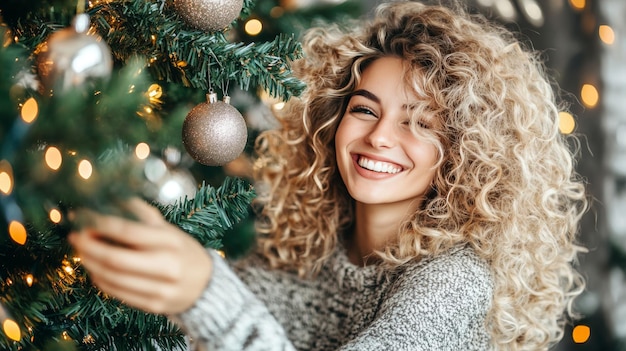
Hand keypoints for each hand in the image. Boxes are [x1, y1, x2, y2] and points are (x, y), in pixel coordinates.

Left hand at [68, 198, 211, 314]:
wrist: (207, 285)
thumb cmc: (182, 251)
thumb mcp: (168, 230)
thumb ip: (142, 215)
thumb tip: (111, 199)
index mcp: (171, 241)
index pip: (128, 232)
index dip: (100, 224)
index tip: (83, 218)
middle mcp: (167, 266)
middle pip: (115, 259)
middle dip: (89, 247)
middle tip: (75, 237)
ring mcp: (161, 289)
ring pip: (112, 279)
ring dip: (91, 264)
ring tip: (83, 252)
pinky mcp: (154, 306)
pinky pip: (118, 294)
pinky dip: (101, 281)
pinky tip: (96, 270)